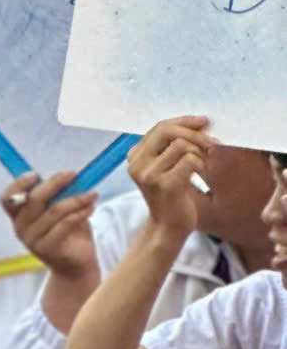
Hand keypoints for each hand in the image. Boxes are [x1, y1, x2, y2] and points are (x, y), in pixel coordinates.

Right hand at [1, 168, 98, 278]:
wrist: (75, 266)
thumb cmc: (67, 233)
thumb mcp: (58, 210)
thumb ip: (56, 195)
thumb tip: (68, 175)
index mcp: (18, 216)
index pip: (7, 198)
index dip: (18, 184)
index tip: (36, 174)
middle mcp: (20, 228)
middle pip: (33, 199)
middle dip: (55, 183)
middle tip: (73, 175)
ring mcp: (32, 240)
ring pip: (54, 210)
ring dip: (76, 198)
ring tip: (92, 194)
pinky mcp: (48, 248)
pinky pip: (66, 224)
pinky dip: (81, 212)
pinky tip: (91, 208)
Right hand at [130, 115, 210, 239]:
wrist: (168, 227)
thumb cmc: (172, 196)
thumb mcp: (166, 166)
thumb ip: (173, 145)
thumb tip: (200, 124)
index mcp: (135, 156)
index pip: (160, 127)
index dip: (184, 121)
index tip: (204, 122)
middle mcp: (137, 163)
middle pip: (167, 130)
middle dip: (194, 133)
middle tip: (212, 143)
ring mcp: (149, 174)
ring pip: (181, 145)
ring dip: (199, 153)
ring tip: (202, 166)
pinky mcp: (164, 184)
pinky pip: (190, 160)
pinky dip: (201, 165)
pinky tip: (199, 176)